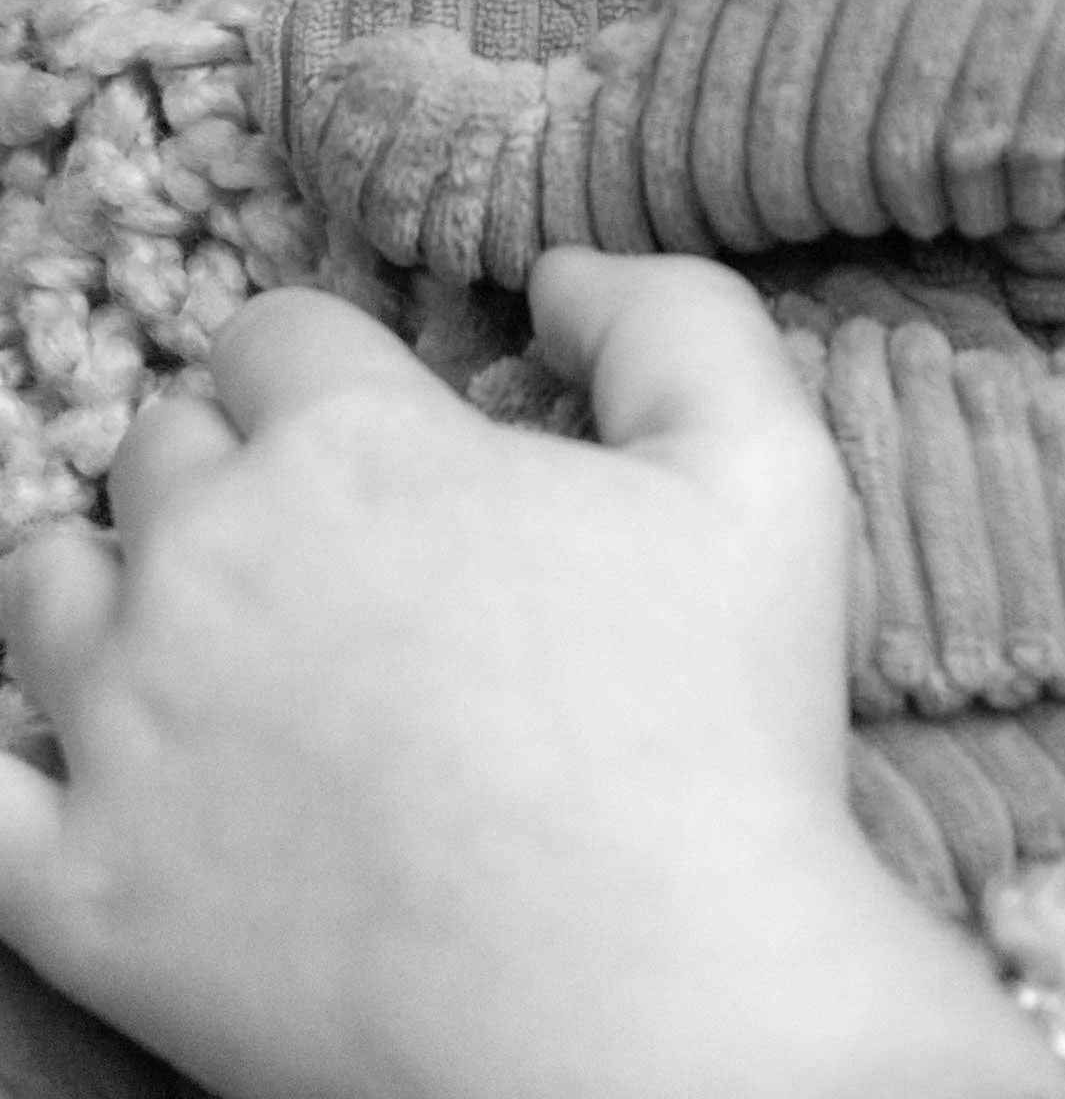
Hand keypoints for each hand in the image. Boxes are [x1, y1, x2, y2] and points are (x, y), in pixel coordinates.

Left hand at [0, 255, 1063, 1098]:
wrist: (652, 1018)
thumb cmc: (717, 736)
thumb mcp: (764, 470)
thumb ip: (669, 316)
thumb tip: (558, 271)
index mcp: (350, 445)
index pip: (278, 336)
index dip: (335, 371)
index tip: (386, 433)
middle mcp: (206, 559)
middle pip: (161, 449)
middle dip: (231, 470)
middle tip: (322, 545)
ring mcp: (122, 731)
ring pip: (42, 586)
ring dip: (110, 583)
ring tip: (195, 634)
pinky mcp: (80, 892)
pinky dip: (7, 751)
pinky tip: (65, 750)